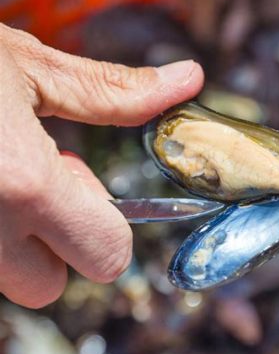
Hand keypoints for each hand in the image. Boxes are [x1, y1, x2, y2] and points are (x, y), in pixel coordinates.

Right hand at [0, 23, 203, 307]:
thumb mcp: (29, 69)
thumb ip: (115, 91)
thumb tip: (187, 79)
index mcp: (20, 185)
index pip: (106, 256)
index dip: (108, 228)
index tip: (86, 189)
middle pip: (52, 285)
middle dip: (59, 241)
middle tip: (38, 183)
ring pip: (6, 280)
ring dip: (16, 238)